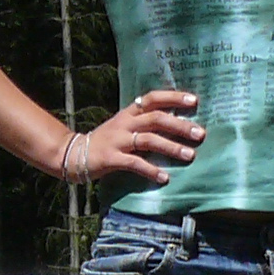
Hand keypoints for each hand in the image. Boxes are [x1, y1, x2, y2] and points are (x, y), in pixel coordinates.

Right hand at [64, 88, 202, 183]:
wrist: (73, 154)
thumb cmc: (106, 141)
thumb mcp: (124, 126)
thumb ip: (145, 124)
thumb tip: (177, 125)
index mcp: (129, 112)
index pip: (153, 98)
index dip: (174, 97)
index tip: (195, 101)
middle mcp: (125, 123)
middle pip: (156, 119)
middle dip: (180, 126)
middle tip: (200, 134)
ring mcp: (117, 140)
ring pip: (149, 140)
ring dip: (171, 148)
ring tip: (190, 155)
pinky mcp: (111, 158)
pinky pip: (134, 163)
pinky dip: (151, 170)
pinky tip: (164, 178)